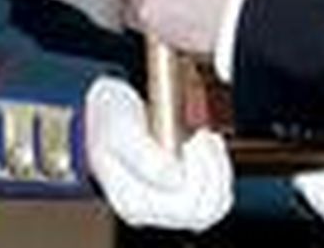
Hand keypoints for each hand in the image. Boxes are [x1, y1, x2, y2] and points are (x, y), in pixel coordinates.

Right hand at [85, 77, 231, 230]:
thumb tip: (176, 180)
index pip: (185, 205)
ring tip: (206, 139)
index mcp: (133, 201)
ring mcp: (165, 205)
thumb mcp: (120, 130)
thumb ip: (144, 157)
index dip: (200, 173)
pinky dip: (221, 173)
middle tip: (201, 135)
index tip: (192, 138)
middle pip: (203, 210)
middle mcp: (149, 211)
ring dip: (220, 171)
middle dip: (213, 169)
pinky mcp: (179, 194)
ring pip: (214, 207)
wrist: (103, 113)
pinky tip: (210, 147)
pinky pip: (215, 198)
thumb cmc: (108, 119)